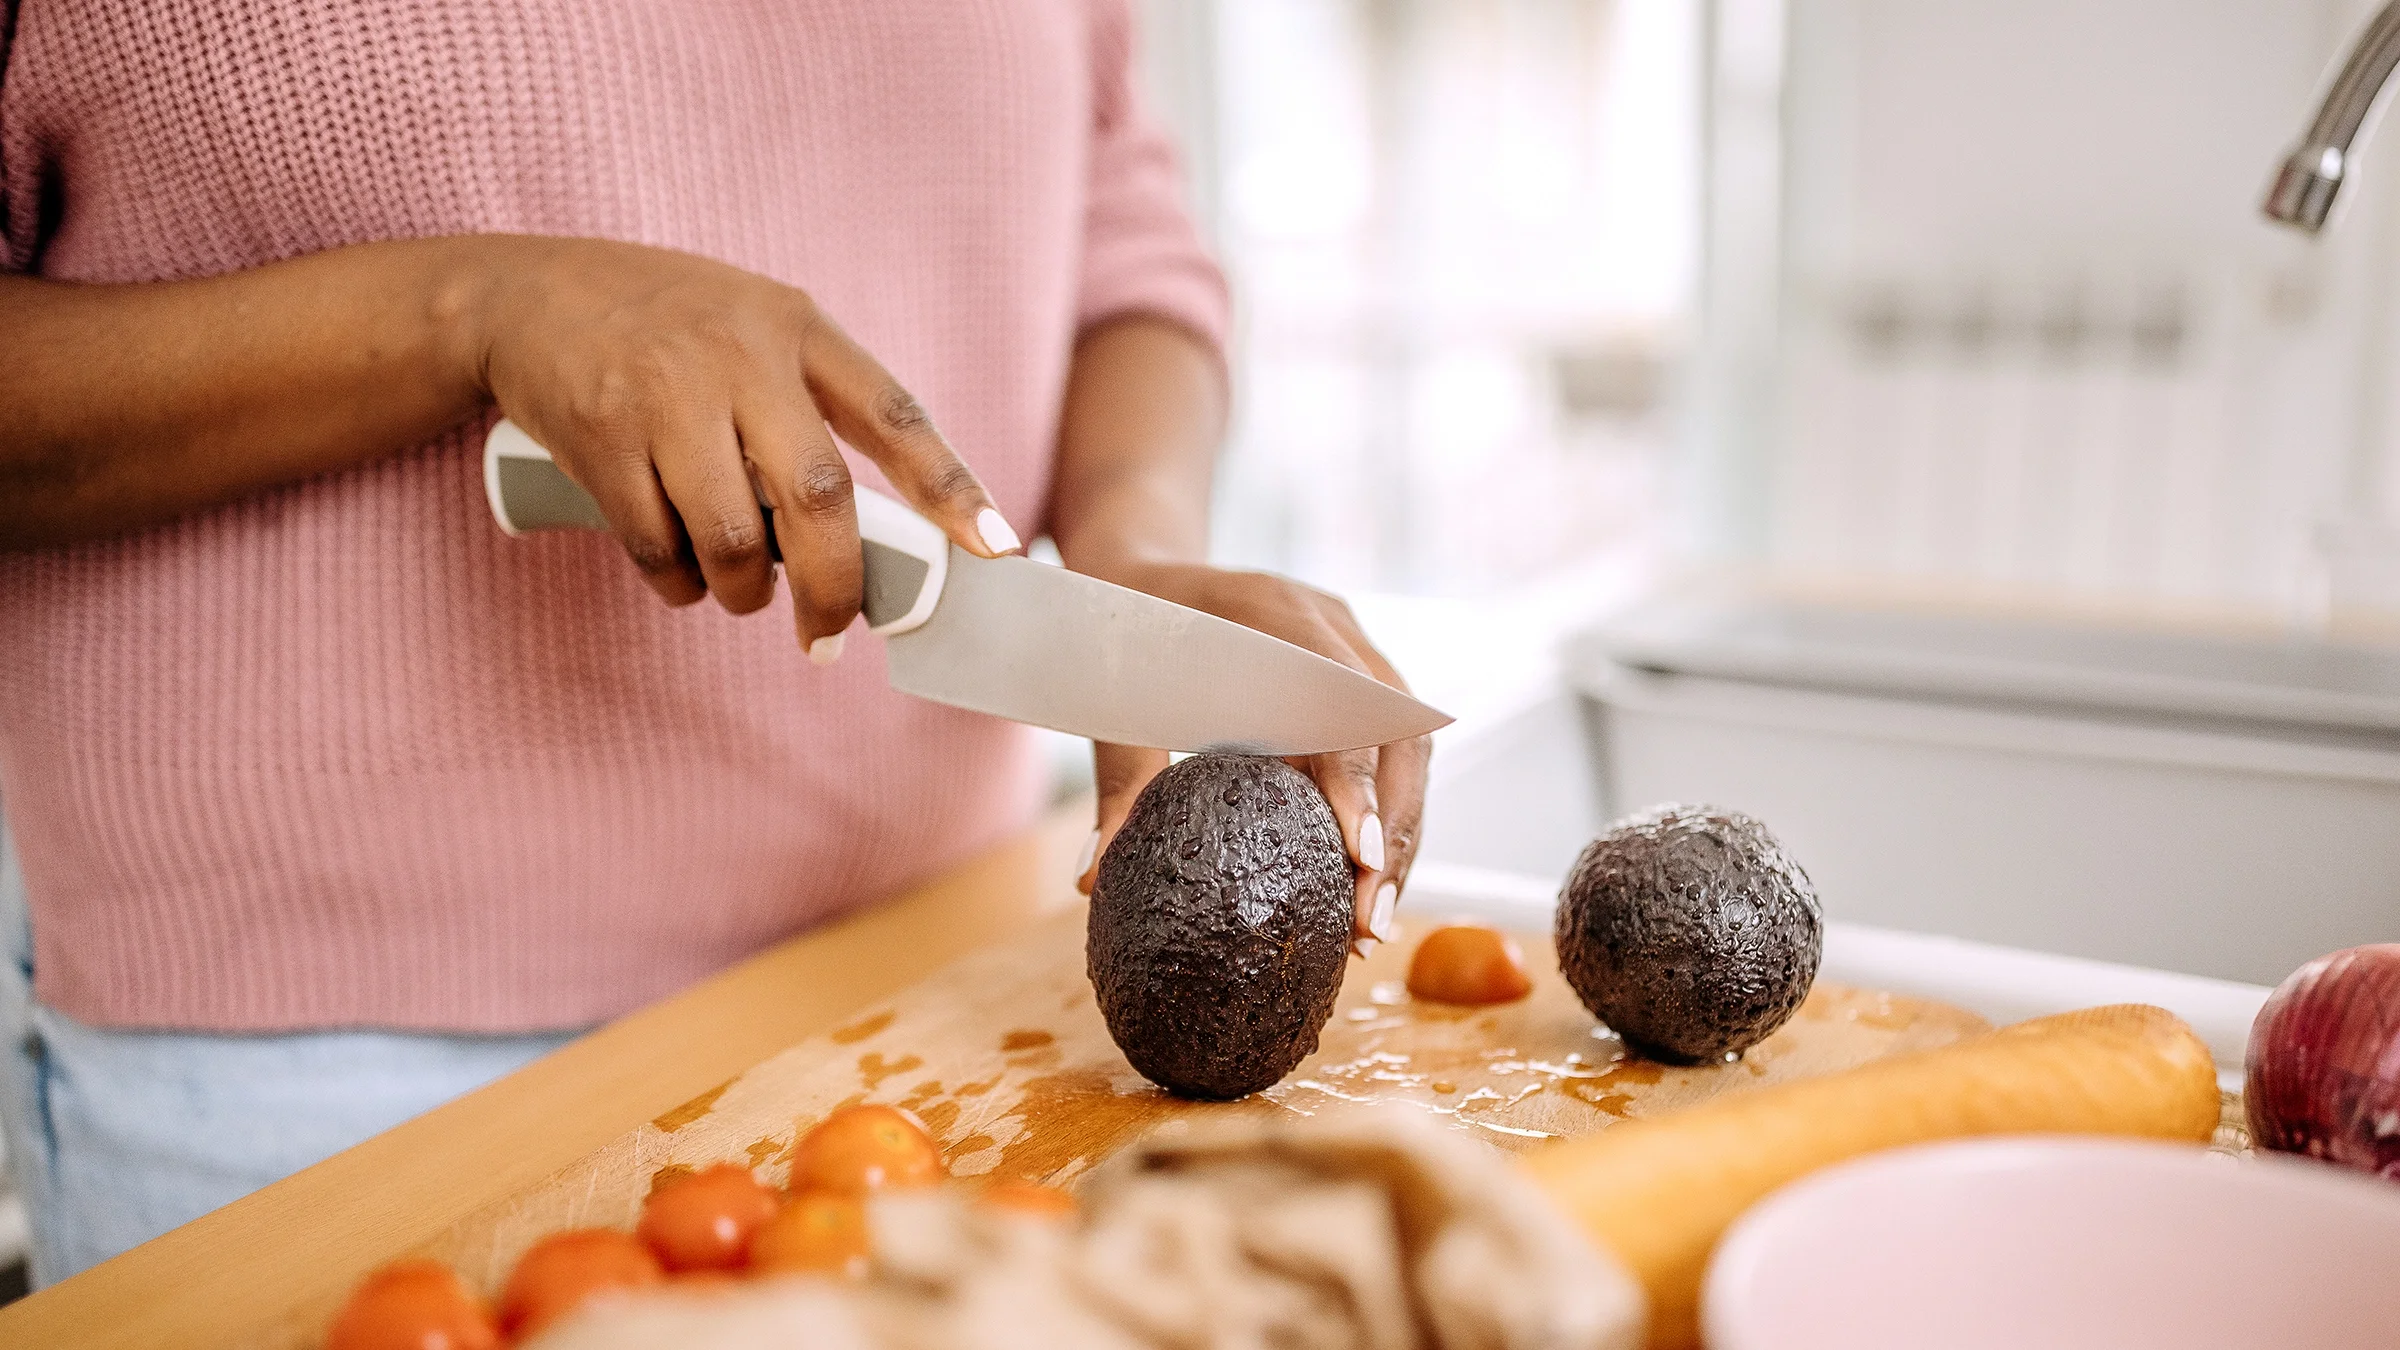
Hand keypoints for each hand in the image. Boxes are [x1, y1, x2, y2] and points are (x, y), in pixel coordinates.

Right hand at [468, 238, 1019, 657]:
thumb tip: (863, 542)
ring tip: (740, 590)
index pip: (894, 414)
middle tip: (830, 635)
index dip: (951, 486)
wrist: (521, 295)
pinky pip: (656, 545)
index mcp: (796, 327)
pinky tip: (677, 573)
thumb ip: (808, 409)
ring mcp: (666, 394)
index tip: (998, 549)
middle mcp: (739, 355)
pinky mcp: (600, 437)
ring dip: (742, 591)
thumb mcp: (751, 328)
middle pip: (818, 498)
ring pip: (732, 538)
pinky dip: (675, 582)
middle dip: (834, 586)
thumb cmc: (663, 328)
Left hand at [1072, 560, 1432, 958]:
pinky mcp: (1359, 681)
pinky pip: (1392, 753)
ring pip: (1410, 750)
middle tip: (1371, 921)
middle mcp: (1334, 626)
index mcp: (1277, 612)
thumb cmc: (1123, 625)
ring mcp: (1356, 649)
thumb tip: (1094, 879)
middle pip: (1400, 734)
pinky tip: (1365, 885)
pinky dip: (1383, 819)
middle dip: (1393, 833)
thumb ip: (1118, 780)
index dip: (1357, 779)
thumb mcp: (1113, 693)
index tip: (1359, 858)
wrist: (1143, 568)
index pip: (1342, 697)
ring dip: (1399, 837)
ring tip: (1374, 922)